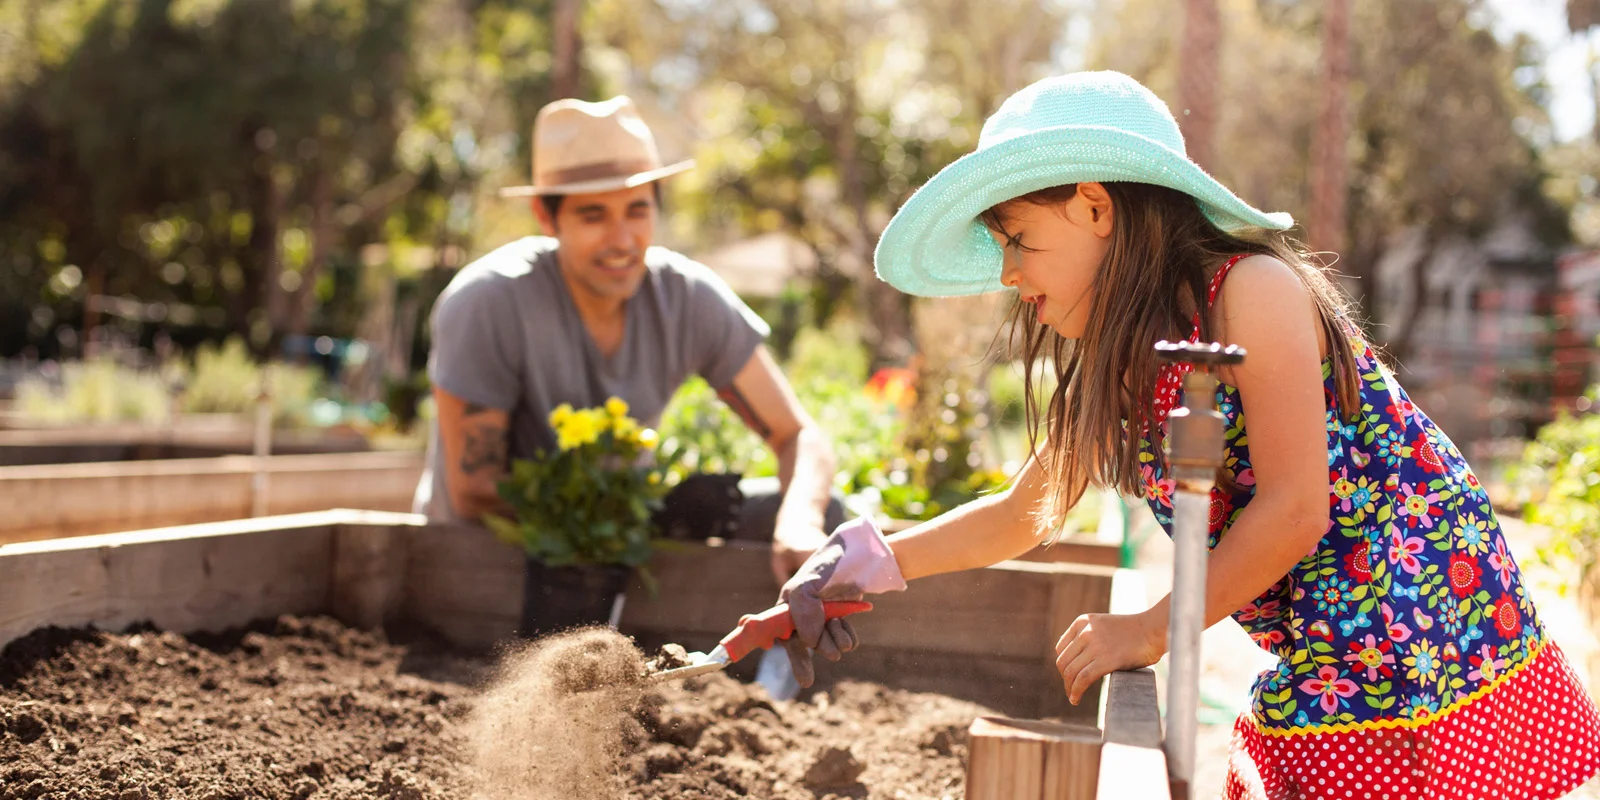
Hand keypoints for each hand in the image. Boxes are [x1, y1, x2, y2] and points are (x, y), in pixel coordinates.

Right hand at [778, 517, 904, 687]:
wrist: (862, 557)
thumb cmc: (829, 565)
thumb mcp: (809, 584)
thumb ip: (803, 612)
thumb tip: (809, 643)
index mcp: (787, 604)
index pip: (776, 634)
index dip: (784, 653)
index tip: (797, 676)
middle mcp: (802, 614)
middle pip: (800, 646)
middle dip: (811, 654)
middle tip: (818, 668)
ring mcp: (822, 618)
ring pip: (825, 644)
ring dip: (833, 641)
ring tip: (839, 627)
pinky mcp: (841, 620)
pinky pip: (842, 640)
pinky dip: (846, 637)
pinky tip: (848, 629)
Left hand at [1054, 610, 1165, 704]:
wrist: (1153, 630)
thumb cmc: (1133, 632)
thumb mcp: (1103, 626)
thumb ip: (1088, 638)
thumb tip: (1078, 661)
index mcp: (1082, 621)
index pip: (1060, 648)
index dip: (1063, 665)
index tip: (1069, 676)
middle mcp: (1085, 632)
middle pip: (1063, 662)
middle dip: (1065, 679)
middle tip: (1071, 689)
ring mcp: (1094, 645)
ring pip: (1071, 672)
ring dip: (1069, 688)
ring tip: (1073, 697)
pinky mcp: (1106, 660)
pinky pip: (1083, 679)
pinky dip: (1076, 691)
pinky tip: (1076, 699)